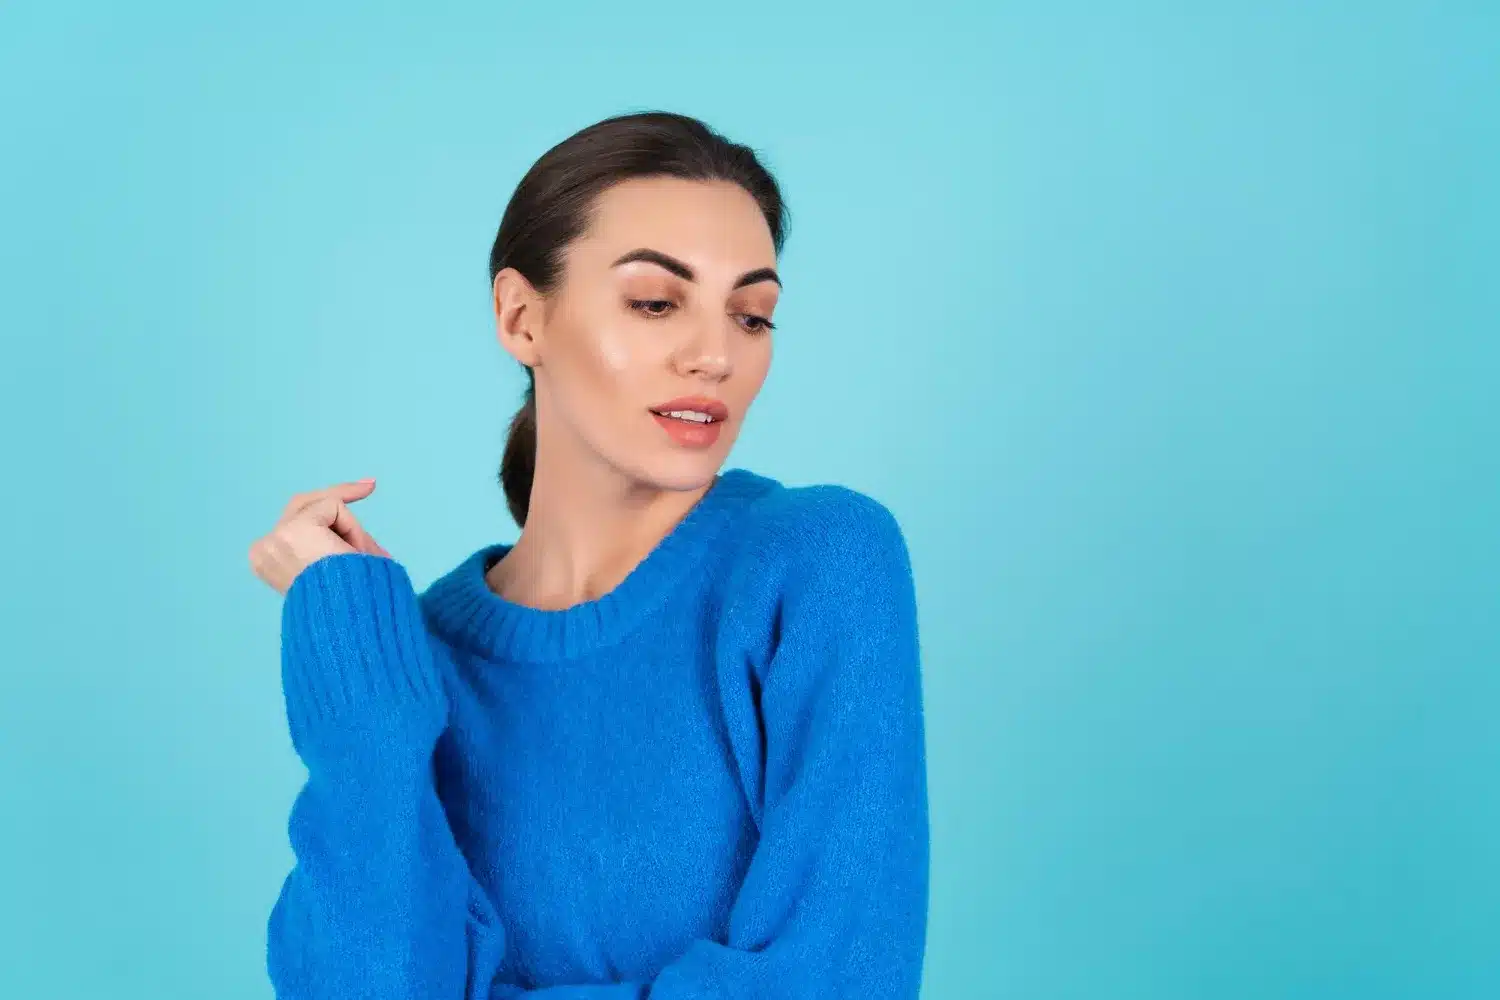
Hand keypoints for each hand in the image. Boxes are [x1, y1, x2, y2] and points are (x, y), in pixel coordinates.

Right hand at [249, 479, 391, 595]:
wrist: (345, 621)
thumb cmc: (349, 609)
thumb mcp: (339, 577)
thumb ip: (343, 558)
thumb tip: (372, 555)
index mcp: (267, 564)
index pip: (294, 523)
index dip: (327, 509)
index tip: (364, 489)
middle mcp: (264, 550)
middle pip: (302, 504)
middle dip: (339, 494)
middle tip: (371, 485)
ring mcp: (276, 538)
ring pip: (323, 506)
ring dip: (351, 531)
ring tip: (365, 559)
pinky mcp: (295, 528)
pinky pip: (334, 508)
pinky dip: (352, 529)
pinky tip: (351, 554)